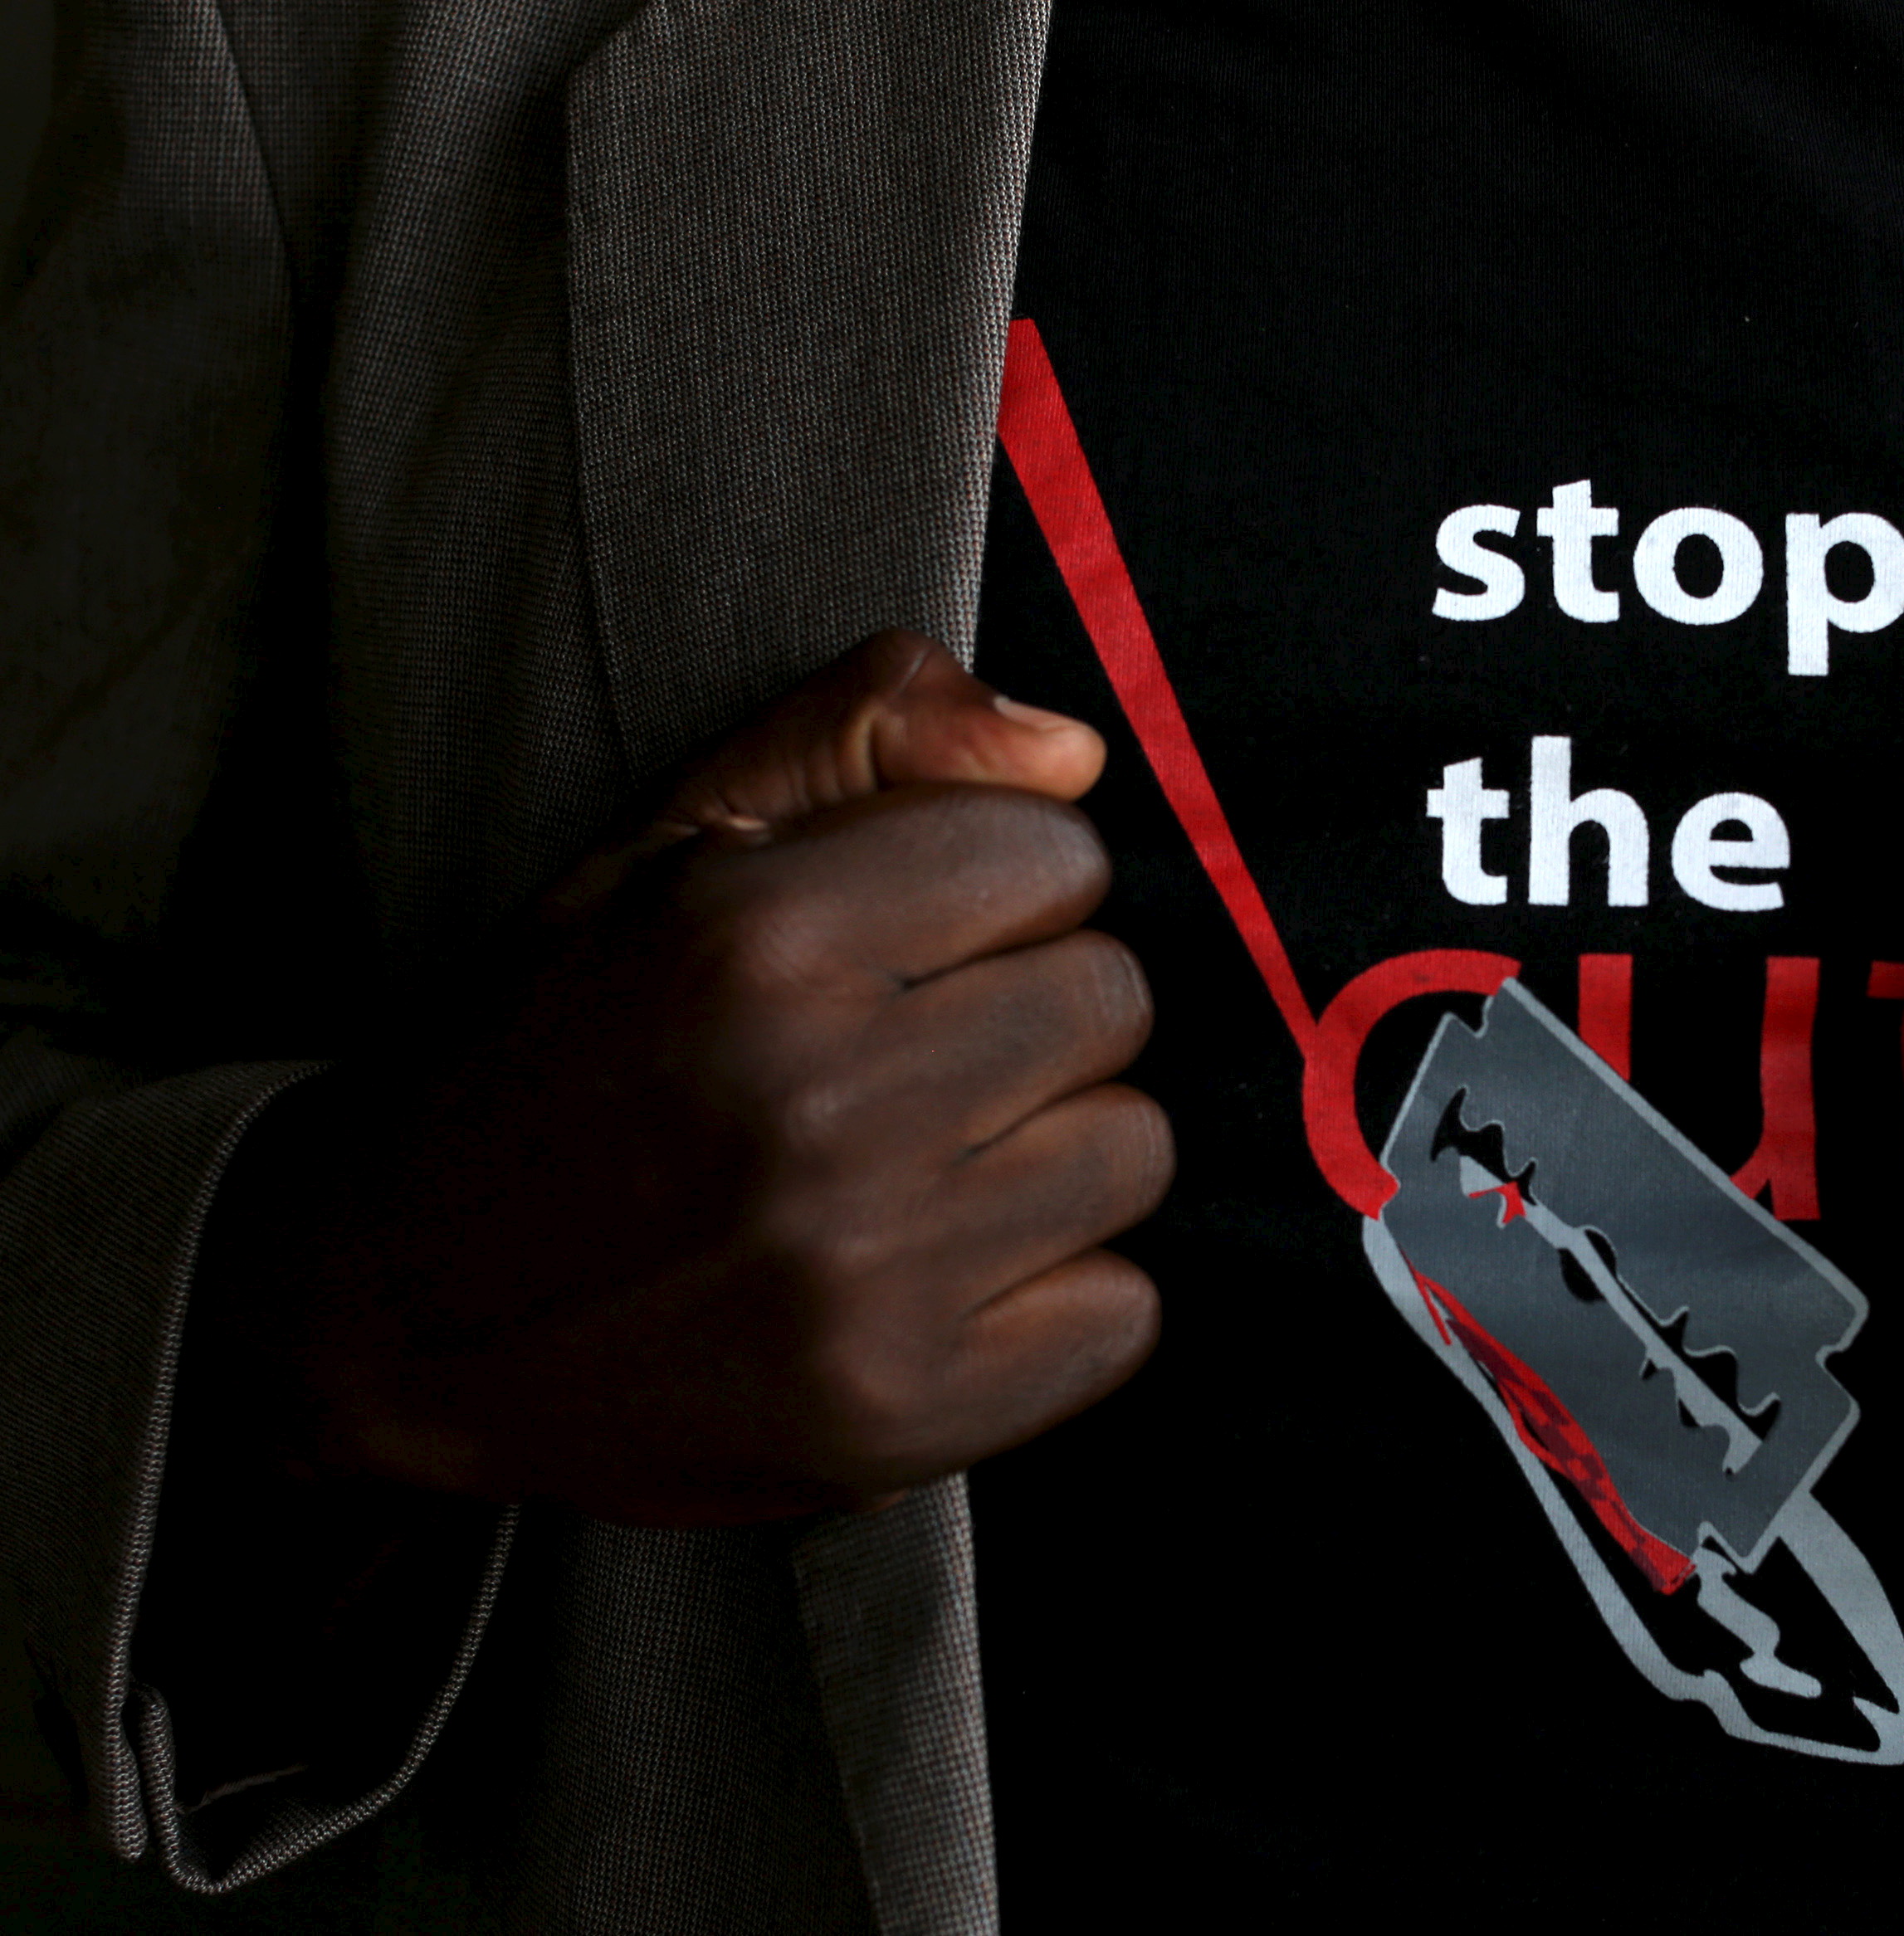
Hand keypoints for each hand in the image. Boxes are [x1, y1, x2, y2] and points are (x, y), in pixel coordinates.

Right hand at [226, 630, 1168, 1525]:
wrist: (384, 1309)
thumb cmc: (554, 1055)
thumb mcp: (666, 847)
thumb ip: (867, 730)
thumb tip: (1074, 753)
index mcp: (761, 937)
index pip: (1060, 853)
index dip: (997, 891)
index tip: (918, 943)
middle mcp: (819, 1102)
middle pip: (1110, 1002)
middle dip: (1029, 1016)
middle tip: (915, 1063)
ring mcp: (865, 1274)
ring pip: (1131, 1152)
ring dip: (1051, 1155)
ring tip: (922, 1172)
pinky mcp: (899, 1414)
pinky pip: (1123, 1317)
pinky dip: (1057, 1302)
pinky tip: (941, 1281)